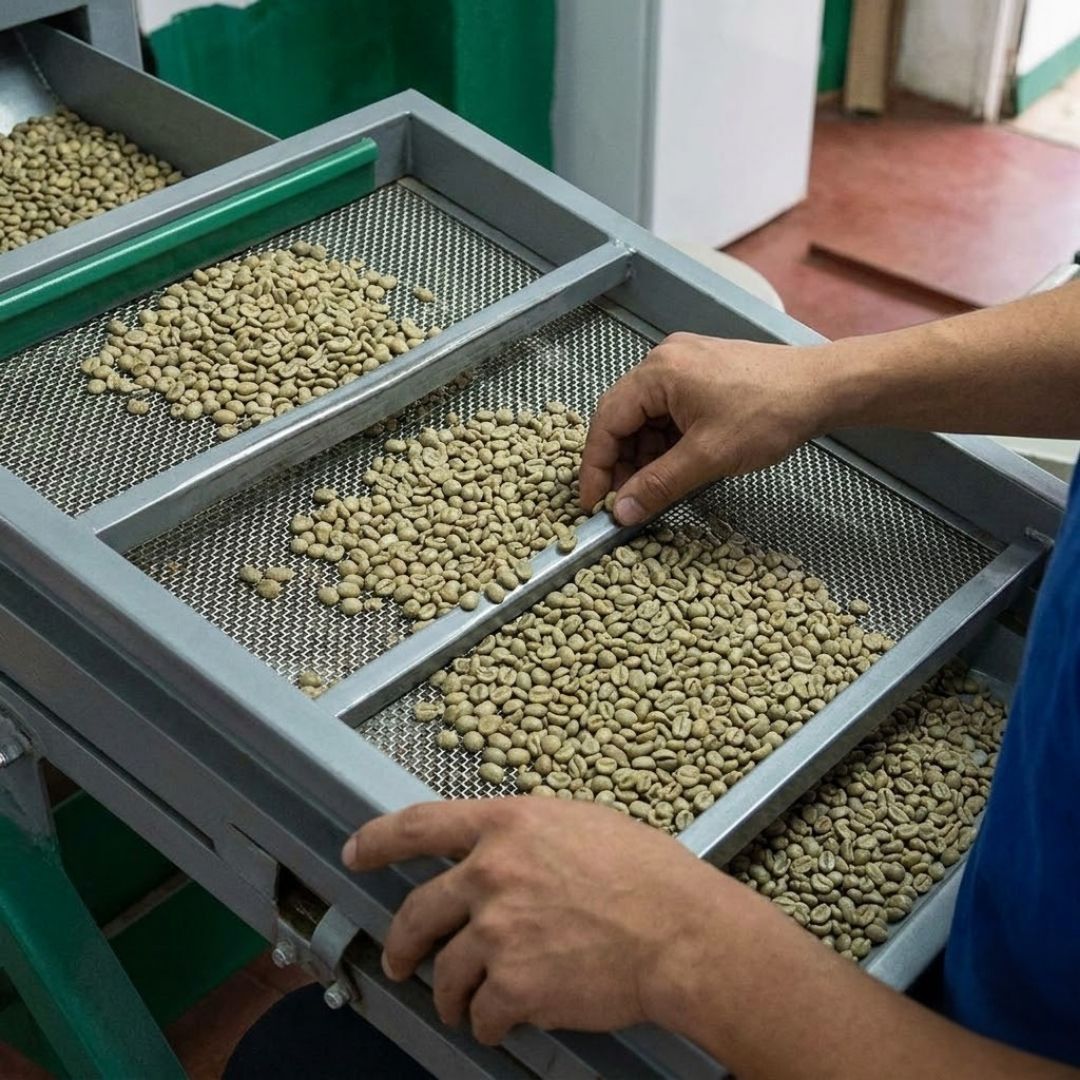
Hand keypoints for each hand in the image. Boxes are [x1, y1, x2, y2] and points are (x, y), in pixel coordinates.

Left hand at [341, 798, 744, 1044]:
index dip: (378, 840)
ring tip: (465, 1007)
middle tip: (402, 960)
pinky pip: (481, 1013)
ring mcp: (497, 930)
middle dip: (403, 944)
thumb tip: (501, 850)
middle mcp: (490, 873)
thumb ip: (527, 835)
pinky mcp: (512, 984)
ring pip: (446, 973)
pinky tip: (502, 1025)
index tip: (356, 853)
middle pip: (418, 913)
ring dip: (451, 995)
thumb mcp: (579, 825)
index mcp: (507, 825)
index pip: (419, 825)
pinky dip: (488, 1024)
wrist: (677, 932)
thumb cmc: (645, 874)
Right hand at [580, 333, 831, 523]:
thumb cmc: (770, 413)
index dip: (596, 467)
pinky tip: (676, 468)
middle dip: (622, 464)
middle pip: (623, 419)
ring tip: (655, 490)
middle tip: (625, 502)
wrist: (824, 388)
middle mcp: (664, 360)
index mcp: (658, 371)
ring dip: (646, 457)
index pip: (606, 421)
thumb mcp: (708, 457)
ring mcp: (684, 365)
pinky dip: (667, 444)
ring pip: (646, 419)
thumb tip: (621, 512)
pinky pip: (669, 413)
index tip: (593, 503)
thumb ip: (658, 485)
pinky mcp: (703, 376)